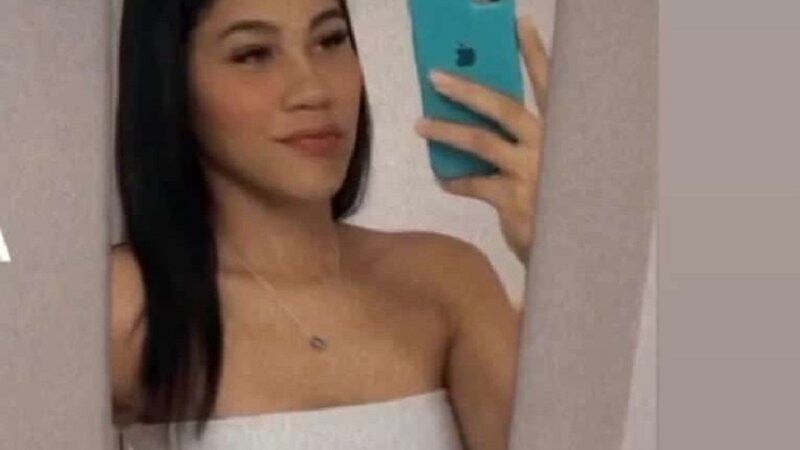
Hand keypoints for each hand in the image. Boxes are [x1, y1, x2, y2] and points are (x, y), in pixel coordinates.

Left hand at [414, 15, 549, 266]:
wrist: (575, 250)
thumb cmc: (563, 203)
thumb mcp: (555, 164)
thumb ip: (532, 142)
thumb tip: (491, 121)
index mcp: (563, 131)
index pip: (551, 84)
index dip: (537, 53)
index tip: (520, 24)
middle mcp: (550, 145)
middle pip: (505, 107)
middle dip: (468, 89)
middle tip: (436, 76)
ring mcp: (531, 171)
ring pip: (481, 142)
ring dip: (446, 131)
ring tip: (419, 125)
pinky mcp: (513, 198)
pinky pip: (474, 183)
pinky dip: (456, 181)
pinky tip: (443, 180)